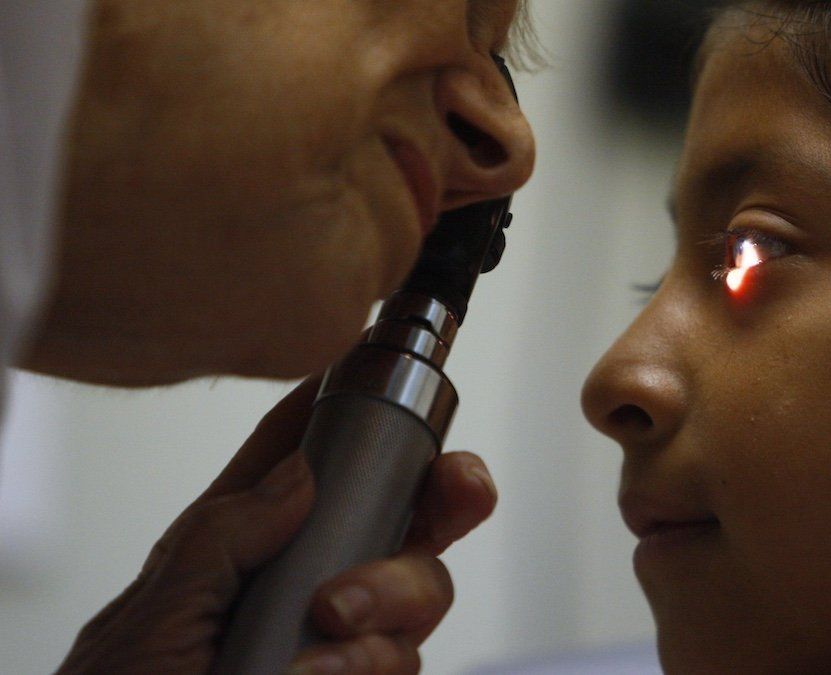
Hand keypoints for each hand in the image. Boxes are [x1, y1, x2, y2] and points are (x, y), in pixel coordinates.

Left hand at [56, 378, 497, 673]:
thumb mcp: (154, 611)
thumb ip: (224, 533)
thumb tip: (302, 472)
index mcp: (251, 538)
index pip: (318, 450)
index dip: (366, 405)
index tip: (408, 380)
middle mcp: (311, 579)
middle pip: (409, 511)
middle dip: (448, 492)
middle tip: (451, 491)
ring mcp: (343, 637)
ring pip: (424, 588)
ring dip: (395, 596)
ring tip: (330, 625)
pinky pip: (406, 661)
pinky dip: (376, 662)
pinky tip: (320, 673)